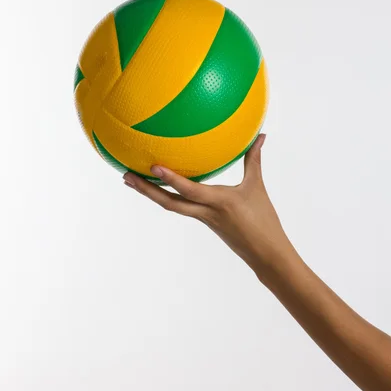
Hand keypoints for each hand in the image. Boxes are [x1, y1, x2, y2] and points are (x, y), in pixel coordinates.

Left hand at [123, 134, 293, 274]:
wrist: (266, 255)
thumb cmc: (264, 220)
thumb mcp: (257, 187)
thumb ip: (254, 159)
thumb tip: (261, 135)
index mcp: (218, 202)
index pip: (189, 190)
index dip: (170, 180)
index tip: (152, 166)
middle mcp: (205, 212)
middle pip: (168, 203)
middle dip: (145, 190)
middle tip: (125, 176)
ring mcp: (202, 219)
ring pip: (171, 206)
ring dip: (150, 194)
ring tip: (132, 180)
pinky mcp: (203, 222)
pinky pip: (181, 207)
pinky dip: (168, 196)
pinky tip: (162, 187)